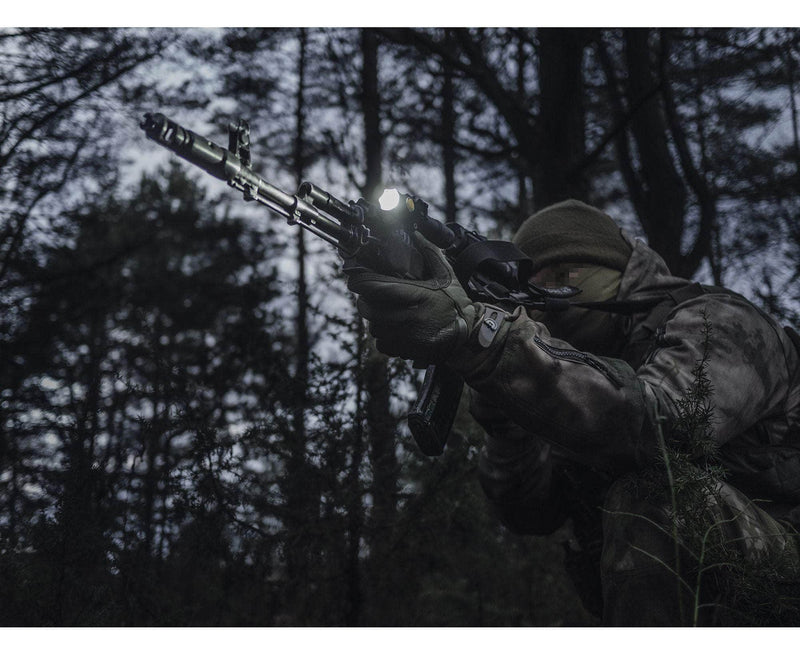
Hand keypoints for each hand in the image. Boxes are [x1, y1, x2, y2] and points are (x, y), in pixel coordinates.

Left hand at [346, 234, 479, 364]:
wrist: (468, 335)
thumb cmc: (455, 303)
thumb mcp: (446, 275)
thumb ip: (430, 253)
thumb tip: (417, 234)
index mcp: (417, 295)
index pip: (376, 287)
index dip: (360, 281)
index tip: (355, 279)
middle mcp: (409, 318)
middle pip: (368, 309)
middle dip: (365, 300)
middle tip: (371, 296)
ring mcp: (406, 337)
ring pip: (373, 327)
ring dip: (375, 319)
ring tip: (385, 313)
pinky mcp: (406, 351)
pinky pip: (381, 344)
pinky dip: (383, 337)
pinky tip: (393, 329)